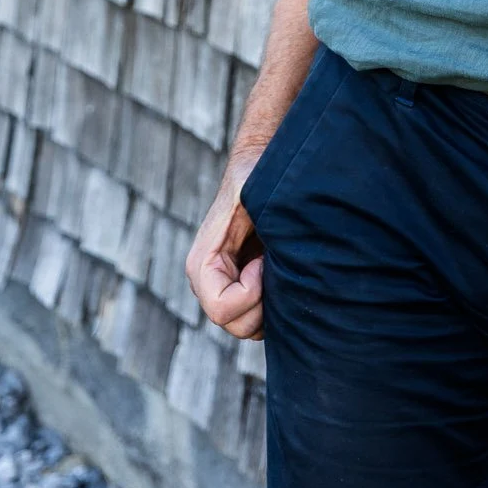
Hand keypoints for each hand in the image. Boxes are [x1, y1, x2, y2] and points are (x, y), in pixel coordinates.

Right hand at [185, 162, 266, 340]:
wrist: (261, 161)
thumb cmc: (259, 174)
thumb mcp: (254, 195)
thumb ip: (254, 224)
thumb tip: (269, 258)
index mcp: (202, 264)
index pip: (221, 310)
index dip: (251, 293)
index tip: (265, 261)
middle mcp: (208, 281)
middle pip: (236, 325)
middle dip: (264, 303)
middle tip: (276, 263)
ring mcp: (226, 286)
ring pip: (248, 327)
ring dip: (271, 304)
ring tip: (280, 264)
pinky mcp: (244, 285)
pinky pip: (259, 316)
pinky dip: (276, 304)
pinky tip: (285, 270)